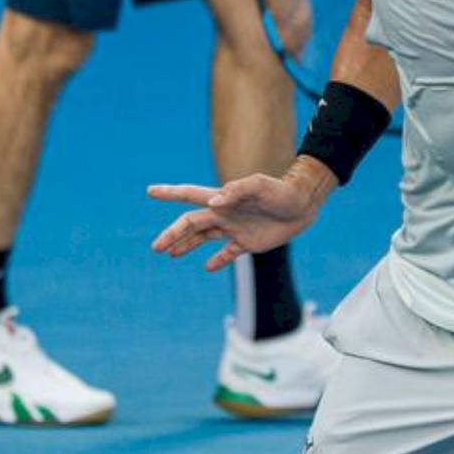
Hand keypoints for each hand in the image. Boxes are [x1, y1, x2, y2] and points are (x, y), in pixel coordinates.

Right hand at [149, 171, 324, 271]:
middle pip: (191, 224)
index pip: (191, 195)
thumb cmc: (281, 191)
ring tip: (169, 253)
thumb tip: (214, 203)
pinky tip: (207, 267)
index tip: (151, 191)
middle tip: (155, 246)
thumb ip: (237, 190)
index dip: (170, 193)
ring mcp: (235, 228)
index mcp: (224, 198)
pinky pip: (228, 253)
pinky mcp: (248, 243)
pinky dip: (217, 260)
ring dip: (186, 245)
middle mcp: (225, 213)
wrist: (303, 204)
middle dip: (172, 234)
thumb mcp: (260, 186)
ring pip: (203, 238)